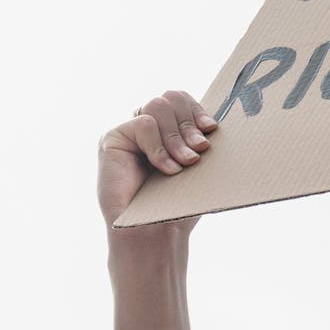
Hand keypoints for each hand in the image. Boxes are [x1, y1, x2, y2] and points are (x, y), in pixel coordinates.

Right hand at [97, 90, 217, 230]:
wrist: (154, 231)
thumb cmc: (179, 203)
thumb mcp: (198, 165)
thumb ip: (200, 137)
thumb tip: (216, 118)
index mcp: (168, 128)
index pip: (181, 98)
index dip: (197, 110)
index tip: (211, 129)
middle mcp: (147, 126)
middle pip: (170, 98)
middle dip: (189, 125)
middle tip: (199, 150)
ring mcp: (129, 131)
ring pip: (157, 107)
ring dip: (176, 138)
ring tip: (185, 164)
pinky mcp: (112, 139)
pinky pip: (143, 124)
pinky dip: (159, 148)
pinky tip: (166, 170)